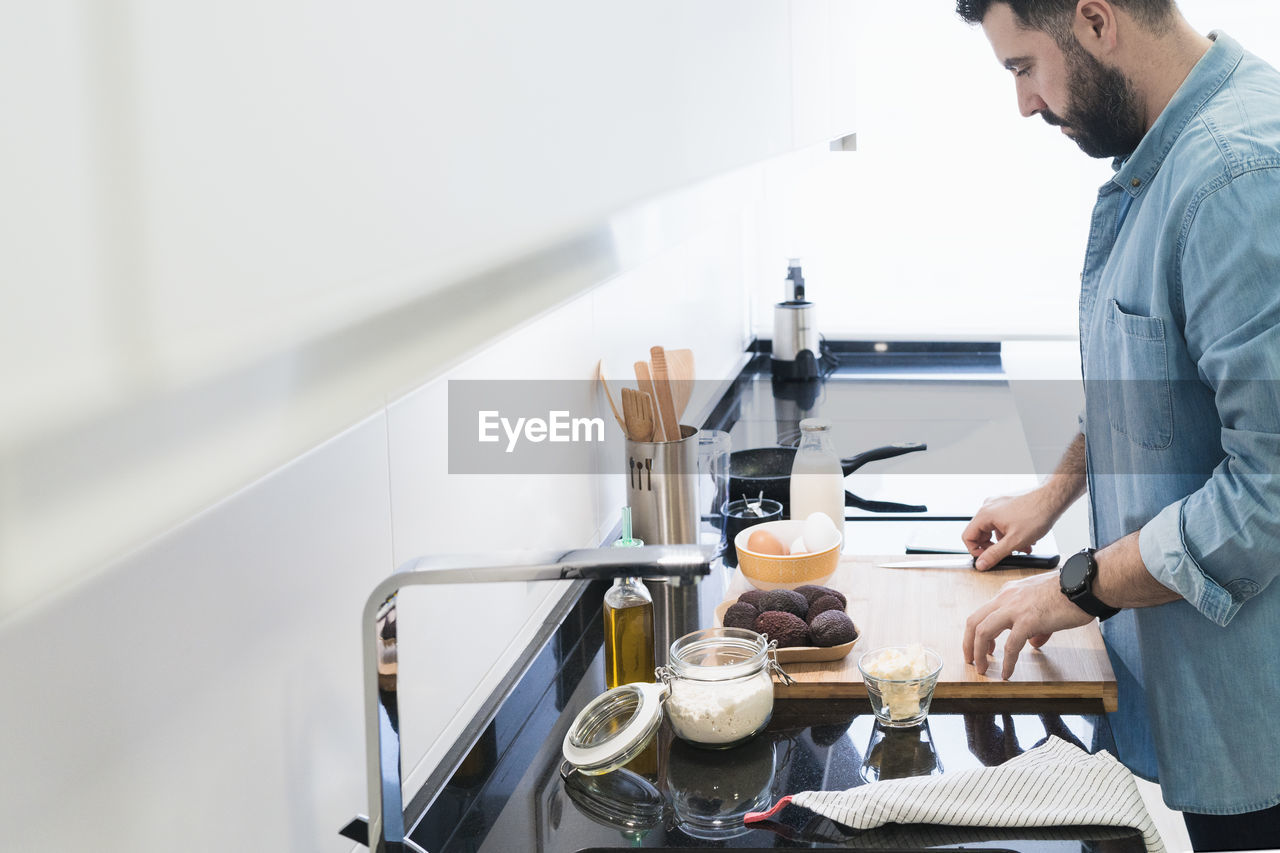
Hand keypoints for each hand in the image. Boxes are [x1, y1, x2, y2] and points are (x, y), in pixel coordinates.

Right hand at [962, 490, 1056, 570]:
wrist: (1052, 498)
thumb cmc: (1036, 514)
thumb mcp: (1014, 541)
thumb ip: (995, 554)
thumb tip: (981, 564)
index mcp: (985, 514)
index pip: (968, 536)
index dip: (975, 551)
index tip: (986, 559)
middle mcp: (988, 507)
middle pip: (980, 533)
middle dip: (994, 547)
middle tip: (1006, 555)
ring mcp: (998, 504)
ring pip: (993, 528)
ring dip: (1005, 541)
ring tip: (1021, 548)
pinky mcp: (1007, 504)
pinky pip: (1002, 522)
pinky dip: (1010, 532)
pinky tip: (1024, 538)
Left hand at [962, 571, 1091, 679]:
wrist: (1085, 585)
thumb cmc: (1070, 592)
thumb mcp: (1043, 605)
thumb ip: (1035, 626)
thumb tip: (1033, 643)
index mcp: (1009, 593)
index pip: (983, 613)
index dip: (978, 633)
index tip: (983, 647)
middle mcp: (1006, 598)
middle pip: (973, 621)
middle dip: (968, 643)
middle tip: (971, 660)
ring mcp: (1015, 608)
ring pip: (982, 630)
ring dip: (979, 653)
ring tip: (982, 668)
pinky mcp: (1029, 620)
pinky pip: (1011, 645)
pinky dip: (1007, 662)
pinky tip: (1007, 673)